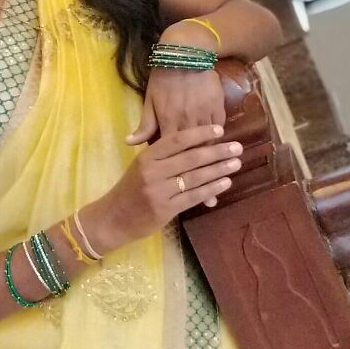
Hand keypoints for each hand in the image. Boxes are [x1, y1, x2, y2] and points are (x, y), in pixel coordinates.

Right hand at [92, 124, 242, 251]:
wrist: (112, 218)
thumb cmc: (130, 190)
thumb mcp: (141, 166)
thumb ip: (162, 155)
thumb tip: (192, 142)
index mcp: (146, 156)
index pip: (177, 140)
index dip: (200, 134)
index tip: (220, 129)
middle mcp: (152, 171)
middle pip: (190, 158)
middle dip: (216, 151)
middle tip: (237, 147)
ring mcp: (158, 191)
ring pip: (194, 177)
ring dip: (218, 170)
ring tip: (236, 163)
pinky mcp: (164, 209)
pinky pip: (193, 196)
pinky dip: (211, 189)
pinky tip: (225, 183)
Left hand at [126, 27, 225, 204]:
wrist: (187, 53)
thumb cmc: (164, 78)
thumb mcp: (150, 100)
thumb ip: (145, 125)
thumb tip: (129, 143)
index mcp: (168, 123)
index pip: (173, 155)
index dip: (178, 174)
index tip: (183, 193)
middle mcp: (187, 122)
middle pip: (196, 155)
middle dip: (203, 178)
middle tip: (210, 199)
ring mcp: (205, 115)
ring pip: (211, 145)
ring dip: (218, 164)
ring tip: (224, 182)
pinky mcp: (218, 108)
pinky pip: (220, 130)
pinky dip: (222, 144)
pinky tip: (227, 157)